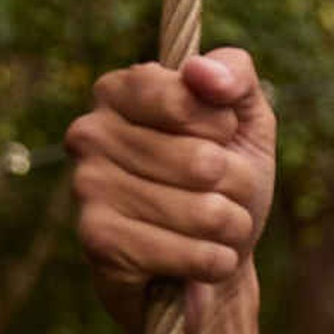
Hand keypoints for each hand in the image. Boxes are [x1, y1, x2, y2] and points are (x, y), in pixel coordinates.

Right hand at [67, 48, 277, 329]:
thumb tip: (201, 72)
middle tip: (219, 194)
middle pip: (205, 162)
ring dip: (231, 226)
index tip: (220, 136)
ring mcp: (87, 186)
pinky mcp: (98, 241)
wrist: (213, 261)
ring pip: (204, 211)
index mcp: (119, 91)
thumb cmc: (227, 182)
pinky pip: (189, 253)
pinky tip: (205, 261)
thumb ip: (234, 75)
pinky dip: (216, 261)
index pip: (187, 98)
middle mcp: (90, 133)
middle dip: (236, 186)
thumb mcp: (246, 120)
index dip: (224, 127)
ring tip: (212, 228)